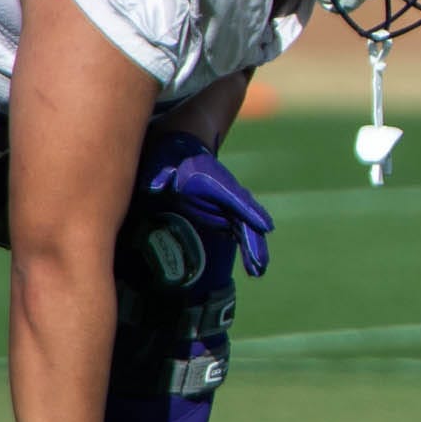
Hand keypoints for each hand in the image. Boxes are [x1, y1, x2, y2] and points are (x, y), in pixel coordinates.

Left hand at [142, 133, 273, 278]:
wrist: (181, 149)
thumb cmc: (171, 157)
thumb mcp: (161, 163)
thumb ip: (159, 174)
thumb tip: (155, 186)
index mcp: (216, 181)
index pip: (236, 198)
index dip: (250, 213)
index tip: (265, 228)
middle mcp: (227, 194)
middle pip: (246, 219)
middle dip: (254, 241)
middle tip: (259, 264)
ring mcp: (227, 205)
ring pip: (246, 229)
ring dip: (253, 249)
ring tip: (258, 272)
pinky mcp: (223, 214)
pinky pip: (240, 232)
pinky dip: (246, 248)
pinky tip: (252, 267)